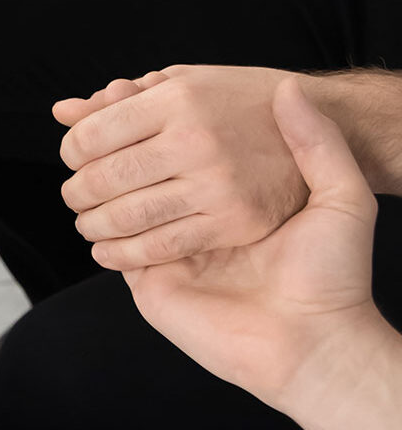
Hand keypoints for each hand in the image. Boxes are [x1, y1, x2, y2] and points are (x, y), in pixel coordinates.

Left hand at [56, 65, 311, 270]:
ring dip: (94, 226)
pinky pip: (161, 246)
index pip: (91, 135)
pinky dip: (123, 254)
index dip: (71, 152)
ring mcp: (217, 184)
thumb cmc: (242, 102)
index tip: (75, 160)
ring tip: (90, 223)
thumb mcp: (186, 84)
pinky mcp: (235, 221)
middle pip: (103, 178)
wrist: (334, 125)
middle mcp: (195, 140)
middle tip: (76, 197)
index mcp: (178, 100)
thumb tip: (63, 112)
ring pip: (126, 217)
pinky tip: (110, 251)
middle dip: (77, 193)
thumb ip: (121, 102)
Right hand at [122, 78, 387, 409]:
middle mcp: (193, 219)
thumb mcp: (341, 197)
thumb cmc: (334, 274)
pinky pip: (112, 248)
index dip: (150, 118)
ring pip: (113, 204)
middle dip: (110, 141)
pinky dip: (102, 225)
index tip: (136, 87)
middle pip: (135, 170)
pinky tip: (95, 196)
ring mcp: (167, 250)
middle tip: (104, 109)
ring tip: (89, 150)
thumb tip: (290, 86)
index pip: (176, 148)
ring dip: (96, 178)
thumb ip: (318, 141)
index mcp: (230, 198)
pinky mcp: (149, 281)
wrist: (316, 342)